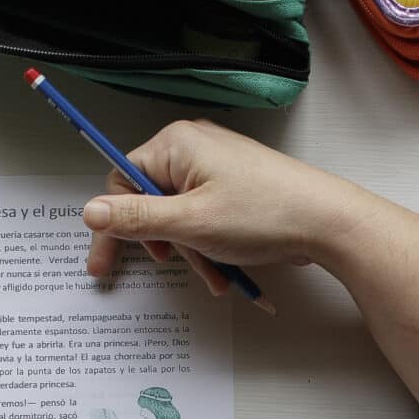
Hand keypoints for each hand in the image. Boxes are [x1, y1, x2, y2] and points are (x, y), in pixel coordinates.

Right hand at [82, 120, 379, 293]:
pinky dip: (208, 246)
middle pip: (150, 201)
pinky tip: (225, 269)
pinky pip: (203, 218)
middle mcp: (193, 149)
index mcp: (176, 144)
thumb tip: (91, 211)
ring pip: (178, 216)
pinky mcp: (233, 187)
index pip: (121, 180)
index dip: (114, 224)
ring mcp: (215, 167)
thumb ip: (136, 219)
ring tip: (214, 273)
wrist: (327, 222)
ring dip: (190, 251)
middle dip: (163, 242)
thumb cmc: (266, 213)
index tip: (105, 262)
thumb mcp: (190, 223)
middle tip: (175, 265)